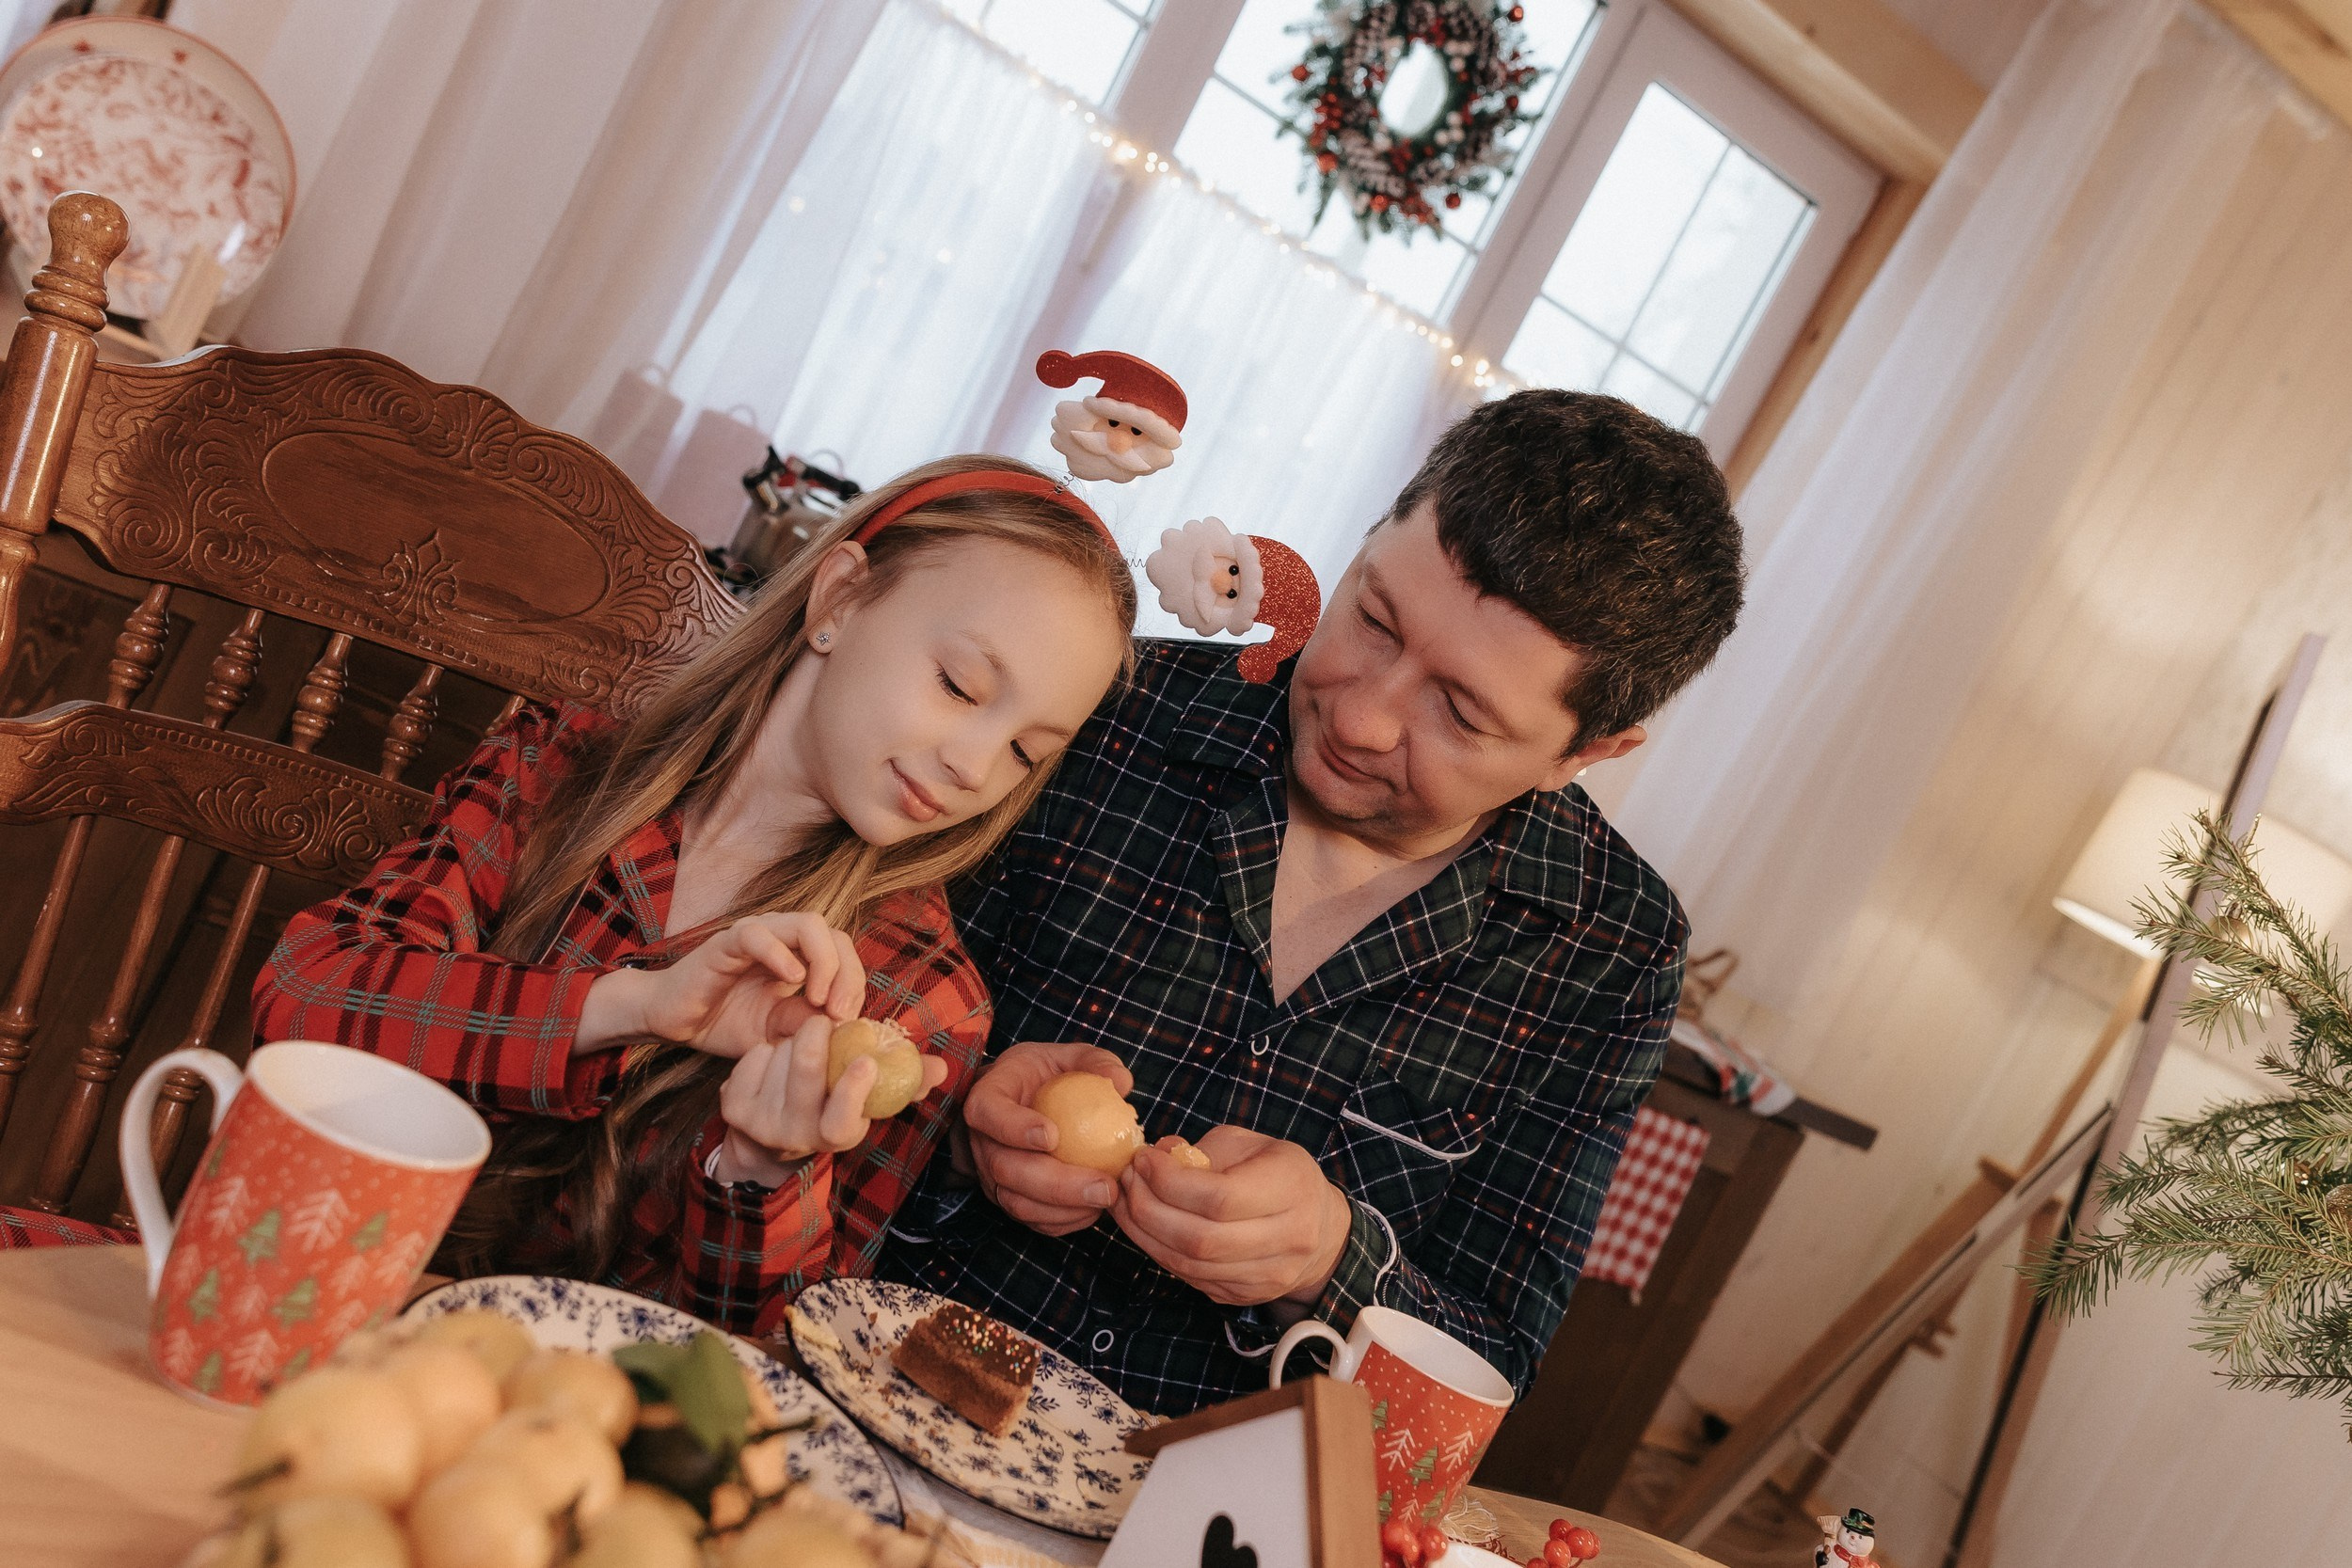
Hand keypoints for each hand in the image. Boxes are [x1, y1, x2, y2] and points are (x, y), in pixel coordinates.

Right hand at [580, 912, 863, 1057]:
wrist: (675, 1024)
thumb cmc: (726, 1023)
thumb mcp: (777, 1032)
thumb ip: (809, 1024)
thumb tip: (847, 1028)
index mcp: (797, 956)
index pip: (843, 952)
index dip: (855, 982)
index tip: (850, 1020)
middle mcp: (781, 938)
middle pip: (834, 935)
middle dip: (848, 973)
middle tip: (841, 1012)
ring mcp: (755, 936)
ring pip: (807, 925)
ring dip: (824, 962)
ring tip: (819, 999)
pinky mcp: (725, 943)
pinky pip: (757, 934)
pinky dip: (780, 953)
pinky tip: (791, 981)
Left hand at [711, 1014, 950, 1183]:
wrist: (771, 1135)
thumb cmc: (830, 1104)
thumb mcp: (868, 1099)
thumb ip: (906, 1080)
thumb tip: (941, 1068)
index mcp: (838, 1135)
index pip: (841, 1121)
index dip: (851, 1091)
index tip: (864, 1061)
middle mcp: (796, 1136)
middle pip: (804, 1074)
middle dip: (815, 1035)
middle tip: (823, 1021)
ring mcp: (761, 1124)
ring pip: (779, 1056)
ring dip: (793, 1041)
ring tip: (800, 1050)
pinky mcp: (733, 1108)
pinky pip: (753, 1057)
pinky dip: (766, 1048)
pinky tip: (774, 1062)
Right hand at [962, 1041, 1134, 1236]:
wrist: (1023, 1101)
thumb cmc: (1047, 1075)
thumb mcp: (1069, 1057)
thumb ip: (1095, 1062)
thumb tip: (1121, 1083)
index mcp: (988, 1096)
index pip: (988, 1113)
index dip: (1013, 1128)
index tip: (1053, 1136)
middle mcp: (982, 1140)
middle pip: (1005, 1168)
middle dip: (1056, 1184)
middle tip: (1104, 1186)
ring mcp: (990, 1174)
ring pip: (1016, 1201)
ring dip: (1063, 1208)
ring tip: (1106, 1198)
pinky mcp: (1007, 1198)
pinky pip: (1030, 1219)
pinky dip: (1063, 1220)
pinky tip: (1095, 1210)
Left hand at [1110, 1126, 1352, 1306]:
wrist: (1319, 1228)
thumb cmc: (1278, 1174)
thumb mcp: (1249, 1145)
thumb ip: (1203, 1149)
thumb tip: (1156, 1155)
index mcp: (1291, 1188)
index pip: (1220, 1197)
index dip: (1170, 1182)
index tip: (1143, 1160)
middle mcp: (1287, 1238)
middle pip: (1200, 1238)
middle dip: (1148, 1209)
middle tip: (1126, 1181)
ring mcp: (1267, 1276)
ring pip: (1189, 1265)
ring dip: (1144, 1233)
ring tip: (1126, 1201)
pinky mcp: (1245, 1295)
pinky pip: (1190, 1279)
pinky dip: (1158, 1252)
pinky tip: (1143, 1226)